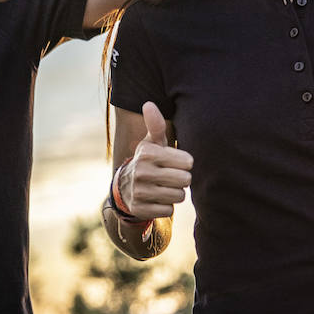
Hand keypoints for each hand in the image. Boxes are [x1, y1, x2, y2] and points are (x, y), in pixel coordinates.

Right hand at [117, 102, 192, 219]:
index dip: (184, 163)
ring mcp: (139, 192)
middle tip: (170, 176)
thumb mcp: (151, 142)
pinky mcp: (140, 209)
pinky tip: (155, 199)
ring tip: (162, 186)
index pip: (188, 162)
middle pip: (185, 180)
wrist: (125, 187)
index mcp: (147, 153)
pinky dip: (165, 206)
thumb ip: (155, 125)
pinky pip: (168, 210)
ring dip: (174, 193)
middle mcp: (141, 172)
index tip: (174, 162)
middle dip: (181, 179)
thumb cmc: (148, 160)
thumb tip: (148, 104)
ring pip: (178, 196)